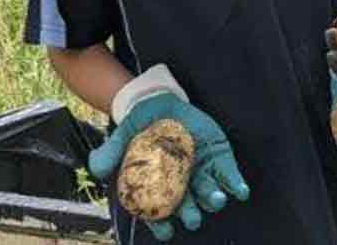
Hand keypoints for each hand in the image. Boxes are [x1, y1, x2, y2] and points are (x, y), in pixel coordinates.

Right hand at [88, 93, 249, 241]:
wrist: (160, 104)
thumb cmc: (140, 126)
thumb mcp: (123, 136)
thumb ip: (111, 152)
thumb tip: (96, 167)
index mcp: (157, 187)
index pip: (160, 213)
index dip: (162, 225)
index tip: (166, 232)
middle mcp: (181, 184)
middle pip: (188, 206)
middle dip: (191, 213)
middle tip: (191, 218)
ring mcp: (201, 171)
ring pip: (209, 192)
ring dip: (213, 199)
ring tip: (215, 200)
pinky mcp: (218, 158)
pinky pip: (229, 175)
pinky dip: (235, 183)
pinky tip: (240, 191)